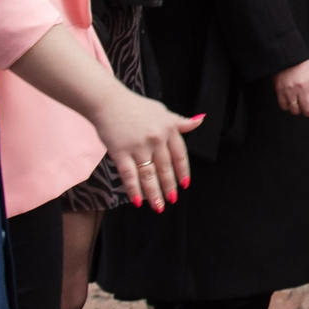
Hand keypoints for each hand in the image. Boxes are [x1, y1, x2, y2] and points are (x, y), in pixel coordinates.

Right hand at [90, 90, 200, 209]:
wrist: (108, 101)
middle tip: (172, 200)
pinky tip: (138, 201)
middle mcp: (156, 139)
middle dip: (169, 186)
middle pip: (165, 168)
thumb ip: (180, 121)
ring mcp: (138, 146)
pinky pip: (129, 174)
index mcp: (168, 129)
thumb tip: (200, 120)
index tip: (185, 185)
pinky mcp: (120, 152)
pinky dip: (134, 189)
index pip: (180, 155)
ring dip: (154, 193)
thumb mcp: (162, 111)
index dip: (182, 172)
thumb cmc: (135, 106)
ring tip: (158, 206)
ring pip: (149, 175)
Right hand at [273, 60, 308, 116]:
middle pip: (307, 110)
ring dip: (298, 111)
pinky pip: (284, 106)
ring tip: (299, 107)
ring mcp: (290, 90)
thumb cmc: (304, 66)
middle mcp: (303, 88)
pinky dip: (287, 107)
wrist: (288, 56)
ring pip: (295, 110)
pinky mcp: (280, 90)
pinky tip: (290, 103)